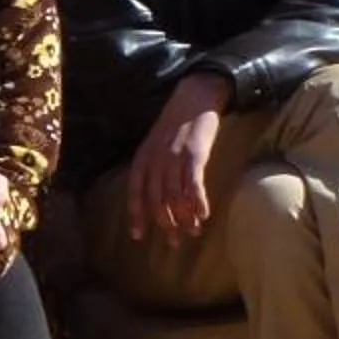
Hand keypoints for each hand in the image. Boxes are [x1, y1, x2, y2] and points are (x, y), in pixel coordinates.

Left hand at [125, 73, 231, 241]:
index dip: (136, 215)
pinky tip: (203, 214)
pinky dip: (197, 200)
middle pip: (157, 198)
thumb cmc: (177, 124)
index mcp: (143, 158)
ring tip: (193, 231)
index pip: (135, 192)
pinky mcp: (195, 152)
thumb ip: (154, 168)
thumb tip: (159, 197)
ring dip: (184, 216)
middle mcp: (155, 159)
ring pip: (175, 194)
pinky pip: (193, 182)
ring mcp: (174, 156)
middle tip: (175, 241)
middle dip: (165, 222)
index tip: (138, 236)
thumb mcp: (157, 145)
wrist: (195, 97)